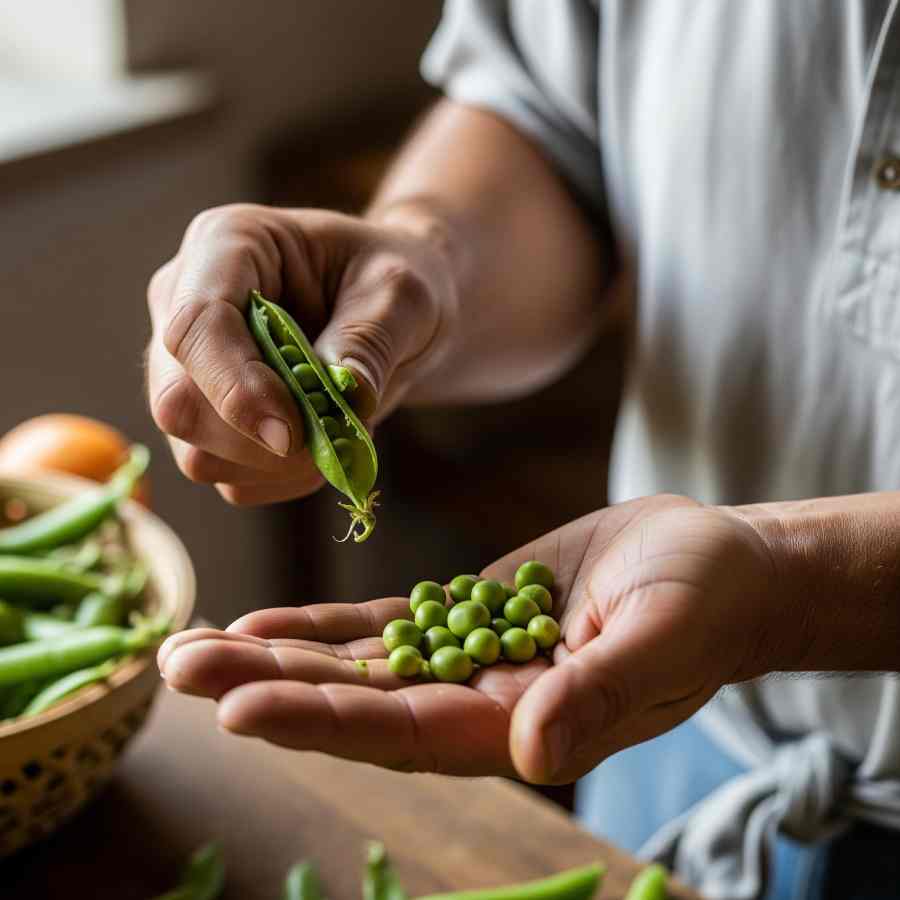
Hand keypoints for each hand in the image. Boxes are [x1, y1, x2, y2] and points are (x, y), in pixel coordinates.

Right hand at [146, 204, 456, 504]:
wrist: (394, 315)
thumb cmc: (391, 284)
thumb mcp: (400, 294)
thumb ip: (370, 339)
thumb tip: (346, 396)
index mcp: (226, 246)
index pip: (196, 325)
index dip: (236, 388)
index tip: (292, 435)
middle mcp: (186, 305)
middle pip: (179, 401)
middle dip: (258, 438)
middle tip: (333, 434)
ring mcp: (188, 368)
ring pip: (195, 451)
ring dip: (275, 464)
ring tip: (337, 430)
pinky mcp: (207, 421)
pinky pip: (226, 478)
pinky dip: (281, 479)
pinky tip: (322, 447)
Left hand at [158, 494, 781, 781]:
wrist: (714, 567)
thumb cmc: (703, 601)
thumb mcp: (661, 637)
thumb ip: (602, 693)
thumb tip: (536, 753)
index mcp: (520, 726)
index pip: (404, 734)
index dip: (322, 721)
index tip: (240, 708)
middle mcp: (477, 705)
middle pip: (356, 704)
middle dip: (266, 688)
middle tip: (176, 669)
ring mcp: (465, 660)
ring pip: (356, 665)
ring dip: (275, 657)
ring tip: (193, 647)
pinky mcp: (465, 613)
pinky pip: (383, 625)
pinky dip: (324, 626)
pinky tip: (265, 622)